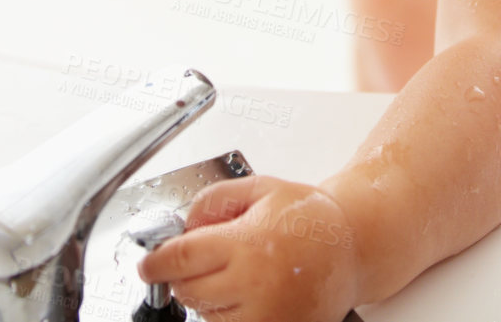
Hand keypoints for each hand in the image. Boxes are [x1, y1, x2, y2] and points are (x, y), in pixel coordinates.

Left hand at [136, 175, 360, 321]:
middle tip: (201, 259)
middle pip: (189, 290)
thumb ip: (213, 200)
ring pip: (207, 315)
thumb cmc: (308, 217)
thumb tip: (182, 225)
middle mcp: (254, 284)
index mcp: (247, 243)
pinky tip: (248, 293)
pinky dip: (229, 315)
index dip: (156, 263)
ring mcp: (266, 315)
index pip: (181, 259)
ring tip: (239, 272)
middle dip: (184, 275)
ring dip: (208, 296)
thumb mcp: (259, 189)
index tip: (147, 265)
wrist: (353, 247)